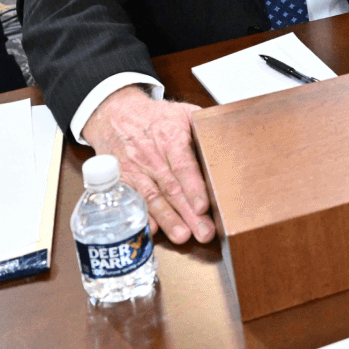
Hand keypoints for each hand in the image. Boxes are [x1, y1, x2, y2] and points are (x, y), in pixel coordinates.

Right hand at [81, 86, 214, 243]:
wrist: (115, 113)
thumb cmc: (156, 117)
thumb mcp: (183, 112)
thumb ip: (206, 125)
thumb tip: (233, 136)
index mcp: (170, 138)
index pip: (183, 165)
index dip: (193, 187)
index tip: (203, 206)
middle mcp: (151, 156)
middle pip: (171, 188)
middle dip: (187, 213)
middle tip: (203, 232)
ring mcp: (135, 170)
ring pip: (152, 198)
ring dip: (168, 220)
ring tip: (182, 236)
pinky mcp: (122, 180)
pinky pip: (132, 200)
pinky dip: (141, 216)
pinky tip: (152, 231)